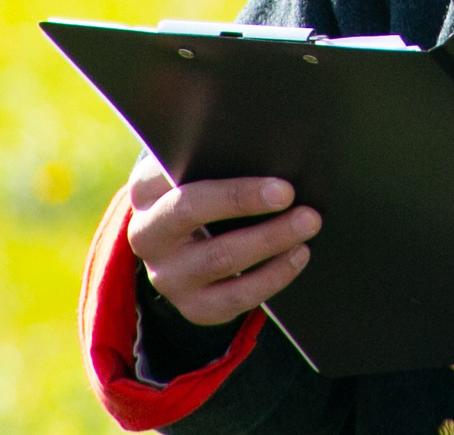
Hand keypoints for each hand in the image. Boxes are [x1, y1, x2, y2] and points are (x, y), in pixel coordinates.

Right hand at [124, 153, 320, 326]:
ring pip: (219, 259)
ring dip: (270, 241)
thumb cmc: (203, 187)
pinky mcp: (192, 306)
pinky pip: (235, 298)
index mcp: (146, 190)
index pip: (179, 179)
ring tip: (307, 224)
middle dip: (245, 204)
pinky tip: (298, 255)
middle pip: (193, 213)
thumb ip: (217, 155)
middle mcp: (147, 235)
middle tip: (295, 199)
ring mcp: (167, 276)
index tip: (279, 185)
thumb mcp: (196, 167)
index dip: (231, 187)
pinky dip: (272, 276)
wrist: (184, 241)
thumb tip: (269, 148)